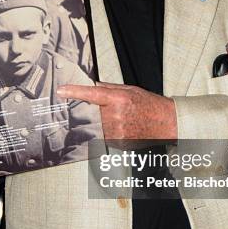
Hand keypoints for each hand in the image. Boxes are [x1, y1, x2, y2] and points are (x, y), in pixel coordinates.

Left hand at [57, 82, 176, 140]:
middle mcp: (116, 115)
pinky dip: (108, 132)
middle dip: (90, 111)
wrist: (166, 123)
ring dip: (100, 123)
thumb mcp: (130, 90)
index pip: (91, 94)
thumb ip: (108, 88)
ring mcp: (117, 131)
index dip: (74, 92)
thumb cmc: (149, 105)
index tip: (61, 91)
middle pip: (91, 113)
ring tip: (117, 119)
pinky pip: (105, 137)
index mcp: (118, 99)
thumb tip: (91, 86)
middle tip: (102, 110)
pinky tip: (121, 127)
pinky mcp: (119, 142)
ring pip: (96, 126)